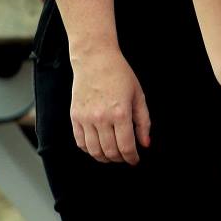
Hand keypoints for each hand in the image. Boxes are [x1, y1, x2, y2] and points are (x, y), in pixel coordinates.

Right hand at [69, 45, 150, 164]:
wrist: (95, 60)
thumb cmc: (119, 74)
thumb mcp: (139, 95)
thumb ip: (143, 122)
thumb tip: (145, 144)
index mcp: (120, 113)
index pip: (126, 146)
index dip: (132, 158)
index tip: (135, 160)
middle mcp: (101, 118)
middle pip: (110, 151)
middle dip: (119, 159)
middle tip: (125, 158)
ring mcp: (85, 118)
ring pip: (94, 150)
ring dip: (104, 158)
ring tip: (112, 156)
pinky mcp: (74, 117)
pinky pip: (80, 142)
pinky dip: (89, 149)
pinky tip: (98, 147)